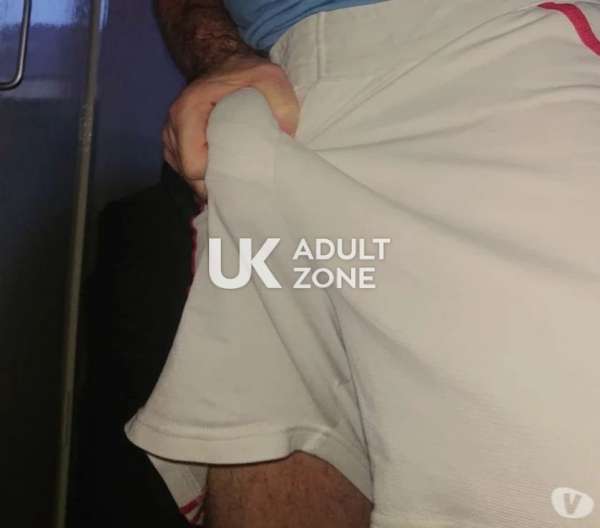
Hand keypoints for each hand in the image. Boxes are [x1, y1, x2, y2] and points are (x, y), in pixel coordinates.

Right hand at [162, 55, 299, 198]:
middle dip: (214, 184)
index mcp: (189, 112)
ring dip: (209, 181)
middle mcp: (173, 126)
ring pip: (186, 176)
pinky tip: (224, 174)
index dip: (216, 178)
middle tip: (243, 184)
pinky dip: (204, 175)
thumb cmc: (246, 73)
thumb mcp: (271, 78)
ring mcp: (171, 137)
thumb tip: (285, 138)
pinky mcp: (175, 144)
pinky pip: (185, 170)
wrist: (224, 63)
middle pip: (189, 176)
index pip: (193, 166)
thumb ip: (282, 105)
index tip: (242, 175)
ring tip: (235, 179)